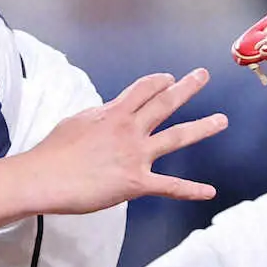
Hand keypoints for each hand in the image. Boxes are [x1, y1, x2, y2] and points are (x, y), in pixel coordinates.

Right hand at [22, 69, 227, 214]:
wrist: (45, 178)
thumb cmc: (53, 151)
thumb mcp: (77, 122)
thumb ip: (99, 116)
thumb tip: (110, 113)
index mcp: (113, 113)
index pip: (142, 89)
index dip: (158, 82)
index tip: (169, 78)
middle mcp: (129, 129)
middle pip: (164, 102)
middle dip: (186, 87)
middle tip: (203, 75)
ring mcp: (135, 155)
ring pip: (176, 137)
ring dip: (202, 127)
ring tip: (221, 120)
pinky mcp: (136, 182)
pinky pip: (169, 186)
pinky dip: (191, 190)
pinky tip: (210, 191)